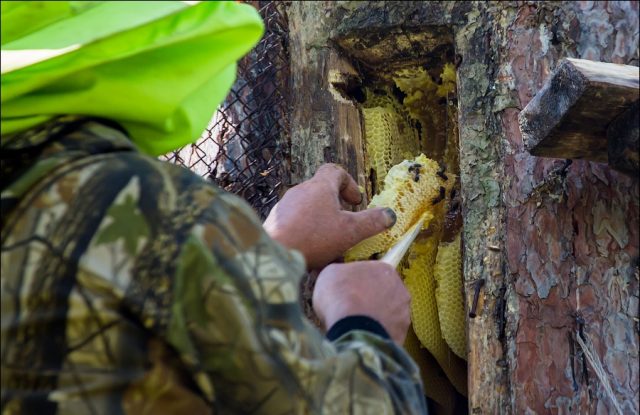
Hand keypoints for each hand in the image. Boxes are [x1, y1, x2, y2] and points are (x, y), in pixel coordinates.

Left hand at [264, 164, 395, 269]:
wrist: (274, 253)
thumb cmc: (313, 238)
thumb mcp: (350, 231)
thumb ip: (372, 222)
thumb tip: (390, 215)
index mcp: (319, 187)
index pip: (335, 171)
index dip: (349, 183)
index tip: (356, 202)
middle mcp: (300, 191)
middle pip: (322, 191)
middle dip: (337, 207)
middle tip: (346, 224)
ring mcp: (285, 207)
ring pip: (309, 210)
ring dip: (323, 223)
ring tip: (331, 245)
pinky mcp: (275, 222)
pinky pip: (296, 223)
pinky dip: (308, 234)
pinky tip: (313, 255)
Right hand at [312, 261, 410, 343]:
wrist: (350, 327)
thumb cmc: (340, 295)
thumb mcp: (330, 273)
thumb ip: (341, 272)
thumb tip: (342, 277)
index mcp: (385, 269)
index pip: (375, 273)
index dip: (360, 282)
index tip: (349, 289)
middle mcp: (400, 290)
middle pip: (385, 293)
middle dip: (372, 299)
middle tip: (354, 307)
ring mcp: (404, 314)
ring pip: (390, 314)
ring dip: (377, 317)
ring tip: (358, 325)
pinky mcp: (402, 334)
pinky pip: (388, 333)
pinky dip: (378, 334)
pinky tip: (364, 336)